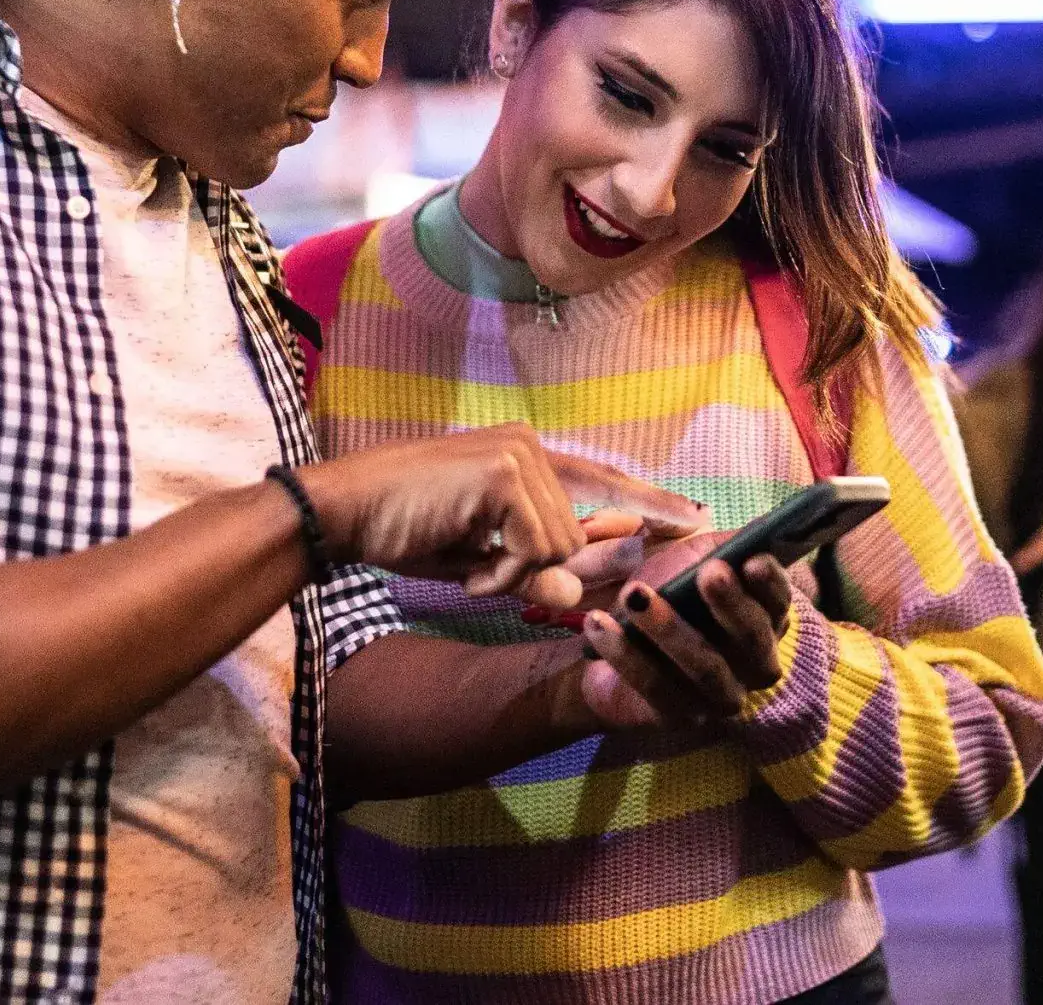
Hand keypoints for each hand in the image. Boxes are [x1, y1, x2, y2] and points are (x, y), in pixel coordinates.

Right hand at [298, 425, 705, 608]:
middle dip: (542, 572)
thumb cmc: (407, 531)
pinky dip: (501, 572)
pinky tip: (465, 566)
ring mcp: (519, 454)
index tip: (697, 519)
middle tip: (484, 579)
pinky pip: (534, 547)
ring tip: (466, 566)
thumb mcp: (482, 560)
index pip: (604, 481)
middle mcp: (529, 446)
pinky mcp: (504, 472)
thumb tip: (576, 597)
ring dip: (512, 575)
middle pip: (578, 534)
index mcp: (527, 456)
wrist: (346, 511)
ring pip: (559, 546)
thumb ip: (534, 568)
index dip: (651, 503)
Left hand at [573, 553, 794, 728]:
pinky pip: (655, 688)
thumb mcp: (691, 555)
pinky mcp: (677, 717)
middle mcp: (751, 665)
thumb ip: (719, 542)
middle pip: (752, 639)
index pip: (779, 604)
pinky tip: (600, 624)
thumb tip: (751, 530)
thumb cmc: (664, 587)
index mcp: (763, 620)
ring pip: (704, 669)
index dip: (772, 584)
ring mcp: (718, 697)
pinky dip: (625, 655)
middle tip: (708, 573)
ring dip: (669, 630)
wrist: (614, 638)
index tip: (753, 559)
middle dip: (730, 604)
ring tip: (635, 596)